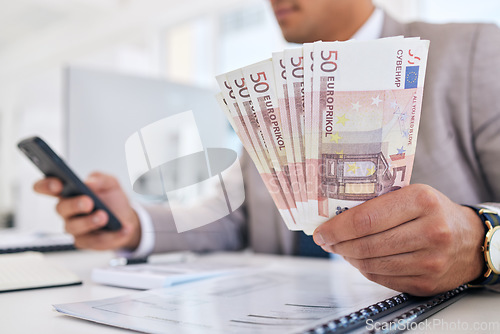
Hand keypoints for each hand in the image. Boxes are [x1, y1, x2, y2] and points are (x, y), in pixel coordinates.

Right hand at [33, 172, 140, 250]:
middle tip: (88, 202)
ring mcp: (74, 227)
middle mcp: (67, 211)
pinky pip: (95, 241)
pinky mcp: (86, 242)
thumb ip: (101, 178)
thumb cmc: (112, 199)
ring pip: (74, 227)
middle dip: (74, 204)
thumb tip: (90, 182)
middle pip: (60, 208)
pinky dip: (112, 236)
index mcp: (68, 192)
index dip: (46, 185)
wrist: (126, 218)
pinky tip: (124, 229)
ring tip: (105, 217)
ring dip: (90, 222)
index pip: (46, 187)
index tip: (57, 184)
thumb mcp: (111, 184)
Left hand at [313, 184, 484, 295]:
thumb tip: (335, 216)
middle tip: (326, 241)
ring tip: (342, 249)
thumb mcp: (411, 194)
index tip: (322, 231)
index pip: (366, 218)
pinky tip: (361, 260)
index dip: (337, 228)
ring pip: (372, 264)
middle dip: (338, 244)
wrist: (470, 239)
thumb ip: (378, 202)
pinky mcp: (427, 282)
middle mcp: (429, 231)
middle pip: (366, 244)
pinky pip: (383, 279)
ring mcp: (430, 260)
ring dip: (349, 258)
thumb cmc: (434, 212)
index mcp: (421, 201)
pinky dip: (365, 270)